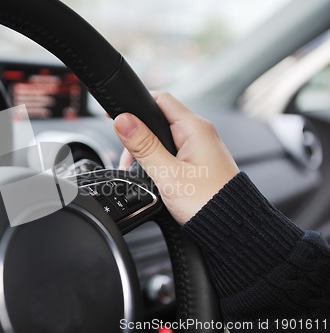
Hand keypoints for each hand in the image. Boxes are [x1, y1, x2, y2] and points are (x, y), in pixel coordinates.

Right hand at [113, 92, 238, 224]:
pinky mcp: (198, 162)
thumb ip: (144, 145)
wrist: (231, 230)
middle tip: (127, 159)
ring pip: (163, 138)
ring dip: (146, 151)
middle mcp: (200, 133)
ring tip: (138, 172)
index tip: (114, 114)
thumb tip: (123, 120)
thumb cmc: (208, 203)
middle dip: (137, 135)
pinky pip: (172, 152)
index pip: (160, 99)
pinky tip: (152, 176)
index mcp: (195, 128)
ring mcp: (200, 148)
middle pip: (159, 119)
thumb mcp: (168, 174)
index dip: (135, 104)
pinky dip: (158, 160)